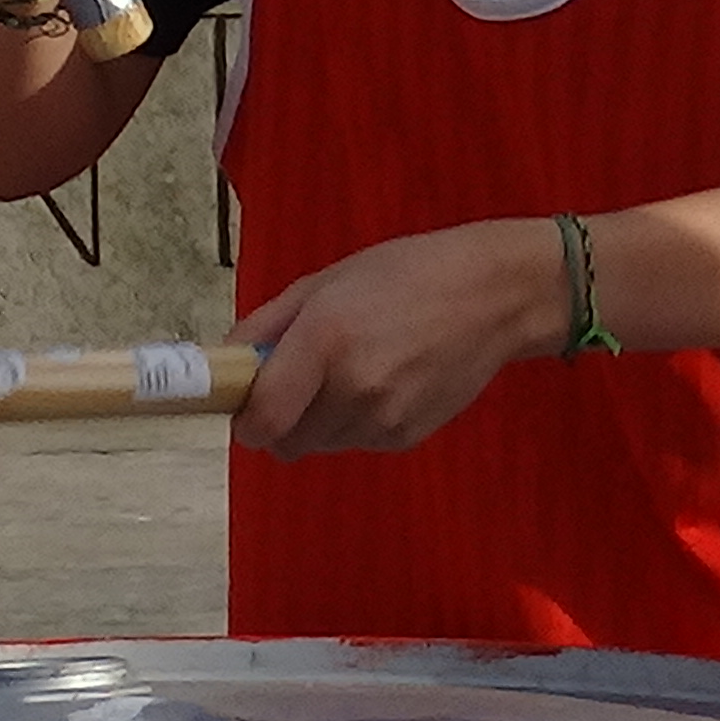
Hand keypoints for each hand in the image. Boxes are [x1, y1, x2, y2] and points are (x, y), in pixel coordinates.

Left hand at [228, 218, 556, 457]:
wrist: (494, 298)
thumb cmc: (403, 275)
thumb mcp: (322, 284)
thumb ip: (264, 326)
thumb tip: (225, 362)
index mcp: (325, 343)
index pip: (262, 419)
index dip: (243, 419)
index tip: (243, 403)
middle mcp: (354, 389)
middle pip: (285, 441)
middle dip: (278, 418)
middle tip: (296, 380)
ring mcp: (385, 419)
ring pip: (319, 445)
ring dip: (316, 421)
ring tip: (347, 372)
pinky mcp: (409, 437)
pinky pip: (355, 443)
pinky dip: (352, 423)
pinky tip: (380, 383)